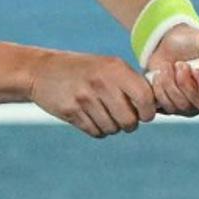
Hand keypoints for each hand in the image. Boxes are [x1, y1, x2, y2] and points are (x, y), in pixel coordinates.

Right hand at [28, 50, 156, 137]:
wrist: (42, 70)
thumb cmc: (84, 70)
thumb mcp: (107, 66)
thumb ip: (130, 83)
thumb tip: (156, 107)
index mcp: (115, 68)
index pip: (145, 98)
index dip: (148, 111)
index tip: (144, 112)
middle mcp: (102, 82)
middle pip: (130, 121)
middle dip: (129, 124)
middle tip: (122, 116)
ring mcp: (85, 97)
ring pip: (113, 129)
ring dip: (111, 126)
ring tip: (102, 112)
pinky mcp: (72, 111)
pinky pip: (96, 132)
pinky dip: (97, 129)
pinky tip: (89, 115)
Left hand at [145, 25, 198, 115]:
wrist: (164, 41)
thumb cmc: (191, 40)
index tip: (197, 70)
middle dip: (187, 83)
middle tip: (180, 64)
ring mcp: (193, 105)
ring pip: (183, 107)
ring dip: (171, 83)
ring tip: (168, 66)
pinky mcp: (173, 107)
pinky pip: (167, 108)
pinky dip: (160, 89)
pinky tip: (160, 75)